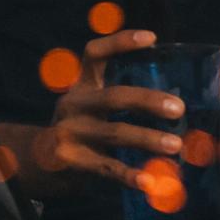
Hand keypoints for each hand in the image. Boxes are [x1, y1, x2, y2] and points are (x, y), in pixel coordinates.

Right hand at [0, 29, 184, 198]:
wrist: (41, 162)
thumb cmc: (83, 127)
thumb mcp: (92, 105)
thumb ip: (123, 100)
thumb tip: (178, 104)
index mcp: (81, 85)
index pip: (95, 54)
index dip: (120, 42)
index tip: (152, 38)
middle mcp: (73, 104)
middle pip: (114, 97)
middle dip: (148, 101)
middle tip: (179, 108)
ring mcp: (69, 132)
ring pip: (114, 133)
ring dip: (148, 139)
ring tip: (176, 146)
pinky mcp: (70, 160)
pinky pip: (106, 168)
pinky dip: (130, 175)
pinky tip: (150, 181)